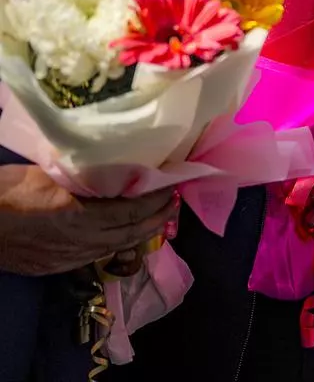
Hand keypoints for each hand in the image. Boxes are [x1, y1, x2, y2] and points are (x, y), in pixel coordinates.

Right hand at [0, 166, 174, 275]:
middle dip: (157, 217)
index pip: (132, 211)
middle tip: (174, 201)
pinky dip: (115, 244)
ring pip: (115, 248)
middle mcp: (79, 242)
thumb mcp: (48, 175)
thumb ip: (84, 176)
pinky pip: (95, 256)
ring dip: (139, 232)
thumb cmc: (6, 192)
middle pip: (130, 233)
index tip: (172, 184)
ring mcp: (67, 259)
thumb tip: (114, 167)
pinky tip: (122, 234)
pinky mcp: (55, 268)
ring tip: (157, 217)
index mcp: (79, 217)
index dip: (156, 199)